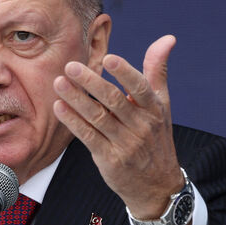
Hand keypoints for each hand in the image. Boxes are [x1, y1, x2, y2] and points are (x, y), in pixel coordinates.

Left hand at [52, 35, 184, 219]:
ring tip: (58, 83)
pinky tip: (59, 107)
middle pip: (114, 101)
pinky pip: (88, 137)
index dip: (125, 73)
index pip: (141, 88)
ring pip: (98, 118)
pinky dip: (73, 122)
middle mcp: (141, 126)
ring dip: (76, 100)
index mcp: (155, 110)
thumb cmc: (156, 138)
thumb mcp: (163, 105)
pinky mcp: (110, 159)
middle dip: (91, 83)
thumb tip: (167, 38)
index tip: (108, 58)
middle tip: (71, 66)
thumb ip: (157, 71)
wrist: (157, 186)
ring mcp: (125, 144)